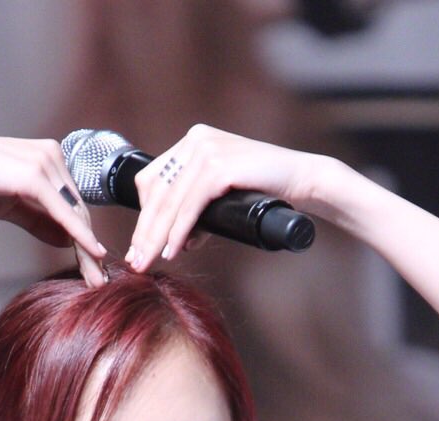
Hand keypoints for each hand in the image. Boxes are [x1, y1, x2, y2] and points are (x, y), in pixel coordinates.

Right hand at [0, 133, 106, 286]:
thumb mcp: (11, 206)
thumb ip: (40, 221)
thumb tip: (65, 241)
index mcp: (48, 157)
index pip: (72, 204)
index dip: (84, 237)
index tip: (92, 267)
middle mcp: (52, 155)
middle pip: (79, 211)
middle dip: (90, 249)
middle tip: (98, 281)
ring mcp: (45, 163)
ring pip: (75, 214)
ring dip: (88, 249)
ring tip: (96, 279)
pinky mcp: (34, 176)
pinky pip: (64, 212)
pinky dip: (80, 235)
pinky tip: (94, 254)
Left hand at [124, 125, 327, 269]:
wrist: (302, 180)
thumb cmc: (264, 191)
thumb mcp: (222, 198)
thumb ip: (197, 210)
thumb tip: (175, 242)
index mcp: (192, 141)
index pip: (153, 181)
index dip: (143, 217)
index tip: (139, 247)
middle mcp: (195, 140)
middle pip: (157, 193)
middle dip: (145, 232)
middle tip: (136, 262)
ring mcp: (206, 150)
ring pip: (170, 202)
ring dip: (157, 236)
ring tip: (149, 262)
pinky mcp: (218, 166)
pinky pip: (190, 206)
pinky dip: (179, 231)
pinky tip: (173, 250)